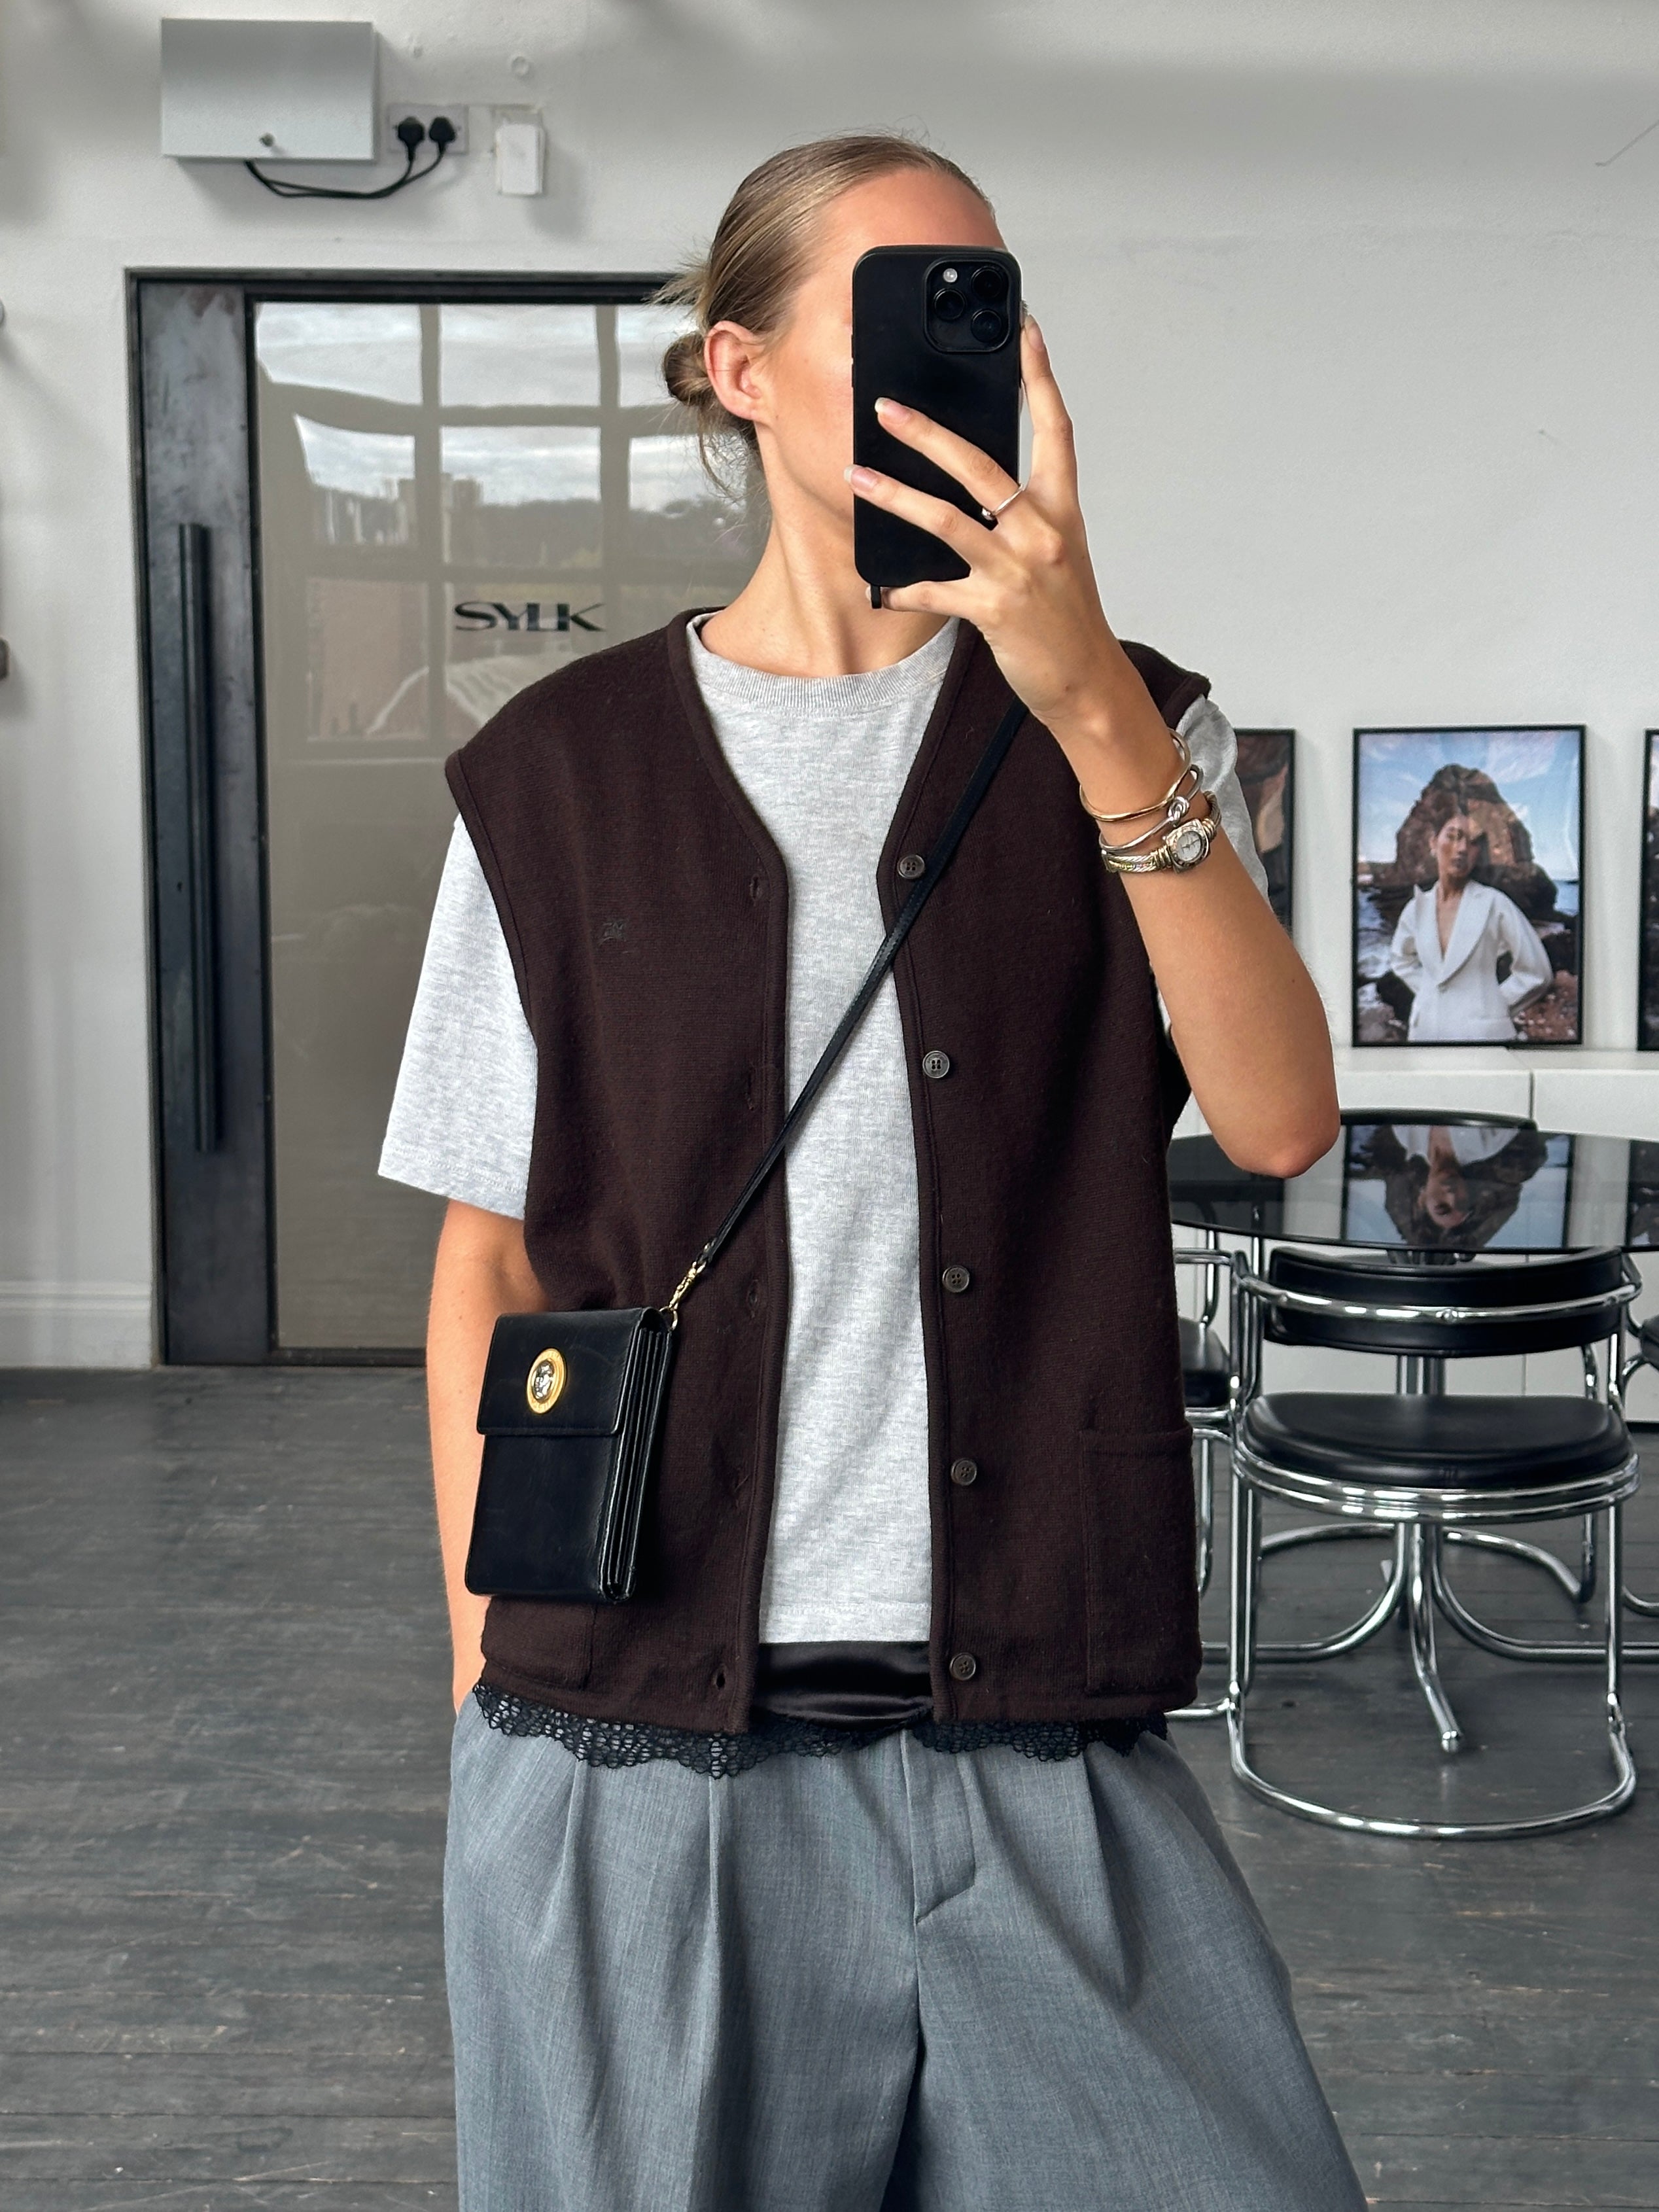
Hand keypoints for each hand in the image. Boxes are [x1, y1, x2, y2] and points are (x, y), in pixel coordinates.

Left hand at [845, 319, 1177, 812]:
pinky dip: (903, 588)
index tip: (1023, 330)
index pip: (1055, 429)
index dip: (1040, 377)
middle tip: (886, 408)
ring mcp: (1018, 569)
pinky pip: (935, 590)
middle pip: (980, 465)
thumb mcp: (1056, 555)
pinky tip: (881, 588)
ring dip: (895, 495)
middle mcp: (1042, 531)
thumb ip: (1023, 517)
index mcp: (1063, 509)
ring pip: (947, 519)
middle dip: (928, 432)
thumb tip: (977, 490)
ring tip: (855, 476)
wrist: (1087, 681)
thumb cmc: (1066, 616)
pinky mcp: (994, 609)